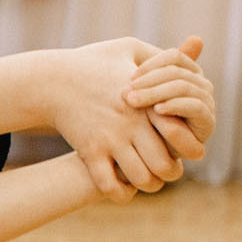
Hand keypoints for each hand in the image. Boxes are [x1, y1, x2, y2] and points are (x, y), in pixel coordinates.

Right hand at [51, 38, 191, 198]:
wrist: (50, 81)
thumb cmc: (90, 63)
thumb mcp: (127, 48)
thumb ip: (160, 54)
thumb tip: (191, 48)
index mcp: (147, 101)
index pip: (181, 132)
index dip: (188, 146)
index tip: (184, 148)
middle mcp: (132, 123)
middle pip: (165, 163)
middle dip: (171, 172)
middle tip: (168, 170)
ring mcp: (110, 140)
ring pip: (141, 178)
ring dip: (147, 185)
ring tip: (146, 180)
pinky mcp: (89, 152)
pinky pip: (109, 185)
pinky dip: (120, 194)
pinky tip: (123, 189)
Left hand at [125, 35, 215, 159]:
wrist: (140, 157)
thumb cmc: (136, 121)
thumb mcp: (139, 90)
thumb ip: (149, 66)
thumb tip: (173, 38)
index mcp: (186, 73)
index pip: (174, 57)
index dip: (151, 65)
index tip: (129, 77)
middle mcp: (200, 86)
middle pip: (178, 72)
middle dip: (150, 81)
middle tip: (126, 93)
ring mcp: (206, 104)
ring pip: (185, 87)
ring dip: (157, 93)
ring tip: (134, 101)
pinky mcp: (207, 124)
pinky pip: (195, 107)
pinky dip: (176, 106)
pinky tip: (156, 111)